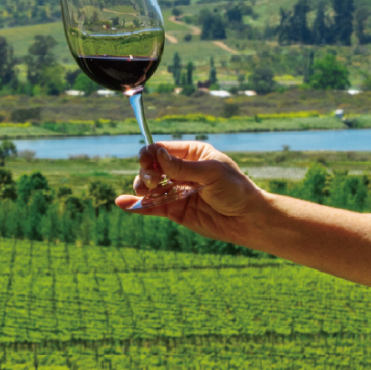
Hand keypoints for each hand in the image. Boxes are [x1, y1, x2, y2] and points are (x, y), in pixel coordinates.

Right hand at [115, 142, 266, 243]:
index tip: (146, 161)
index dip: (150, 154)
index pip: (162, 149)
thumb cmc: (236, 190)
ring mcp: (176, 191)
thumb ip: (183, 166)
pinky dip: (137, 205)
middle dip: (146, 172)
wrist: (247, 220)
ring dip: (140, 188)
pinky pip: (151, 206)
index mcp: (192, 154)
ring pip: (148, 186)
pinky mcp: (174, 210)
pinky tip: (123, 203)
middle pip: (151, 167)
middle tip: (153, 182)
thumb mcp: (212, 173)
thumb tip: (157, 154)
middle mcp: (181, 171)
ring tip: (143, 192)